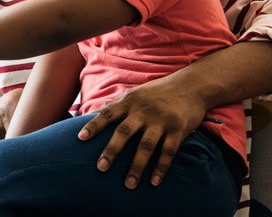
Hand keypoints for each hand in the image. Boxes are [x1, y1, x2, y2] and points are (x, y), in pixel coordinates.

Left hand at [76, 74, 206, 188]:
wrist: (191, 85)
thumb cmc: (158, 91)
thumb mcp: (135, 93)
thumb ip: (116, 105)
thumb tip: (93, 114)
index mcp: (130, 101)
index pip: (108, 114)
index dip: (93, 125)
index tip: (80, 138)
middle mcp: (143, 110)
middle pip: (125, 132)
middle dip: (112, 150)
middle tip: (100, 168)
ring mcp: (161, 120)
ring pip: (146, 146)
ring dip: (137, 166)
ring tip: (128, 184)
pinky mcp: (178, 129)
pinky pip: (168, 151)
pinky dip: (161, 167)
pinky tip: (154, 181)